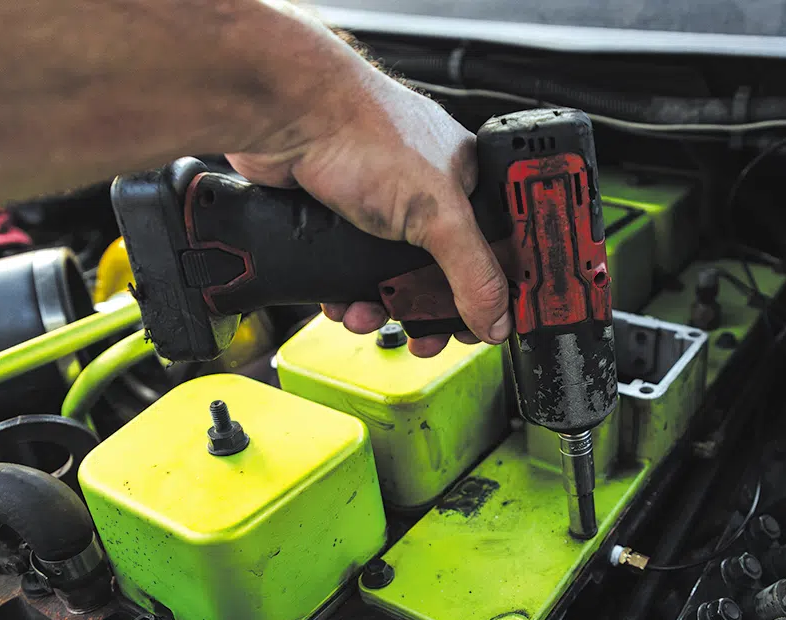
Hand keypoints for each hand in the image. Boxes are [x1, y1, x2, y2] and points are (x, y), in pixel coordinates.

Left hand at [227, 45, 509, 357]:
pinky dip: (349, 296)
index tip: (483, 324)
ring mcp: (381, 205)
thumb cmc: (364, 131)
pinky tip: (343, 303)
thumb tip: (498, 318)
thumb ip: (473, 271)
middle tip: (427, 338)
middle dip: (430, 310)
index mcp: (464, 178)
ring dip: (383, 308)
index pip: (495, 246)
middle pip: (442, 270)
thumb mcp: (438, 214)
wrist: (287, 116)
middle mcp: (425, 191)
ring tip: (372, 319)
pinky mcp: (341, 220)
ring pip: (393, 276)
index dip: (493, 290)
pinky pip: (353, 272)